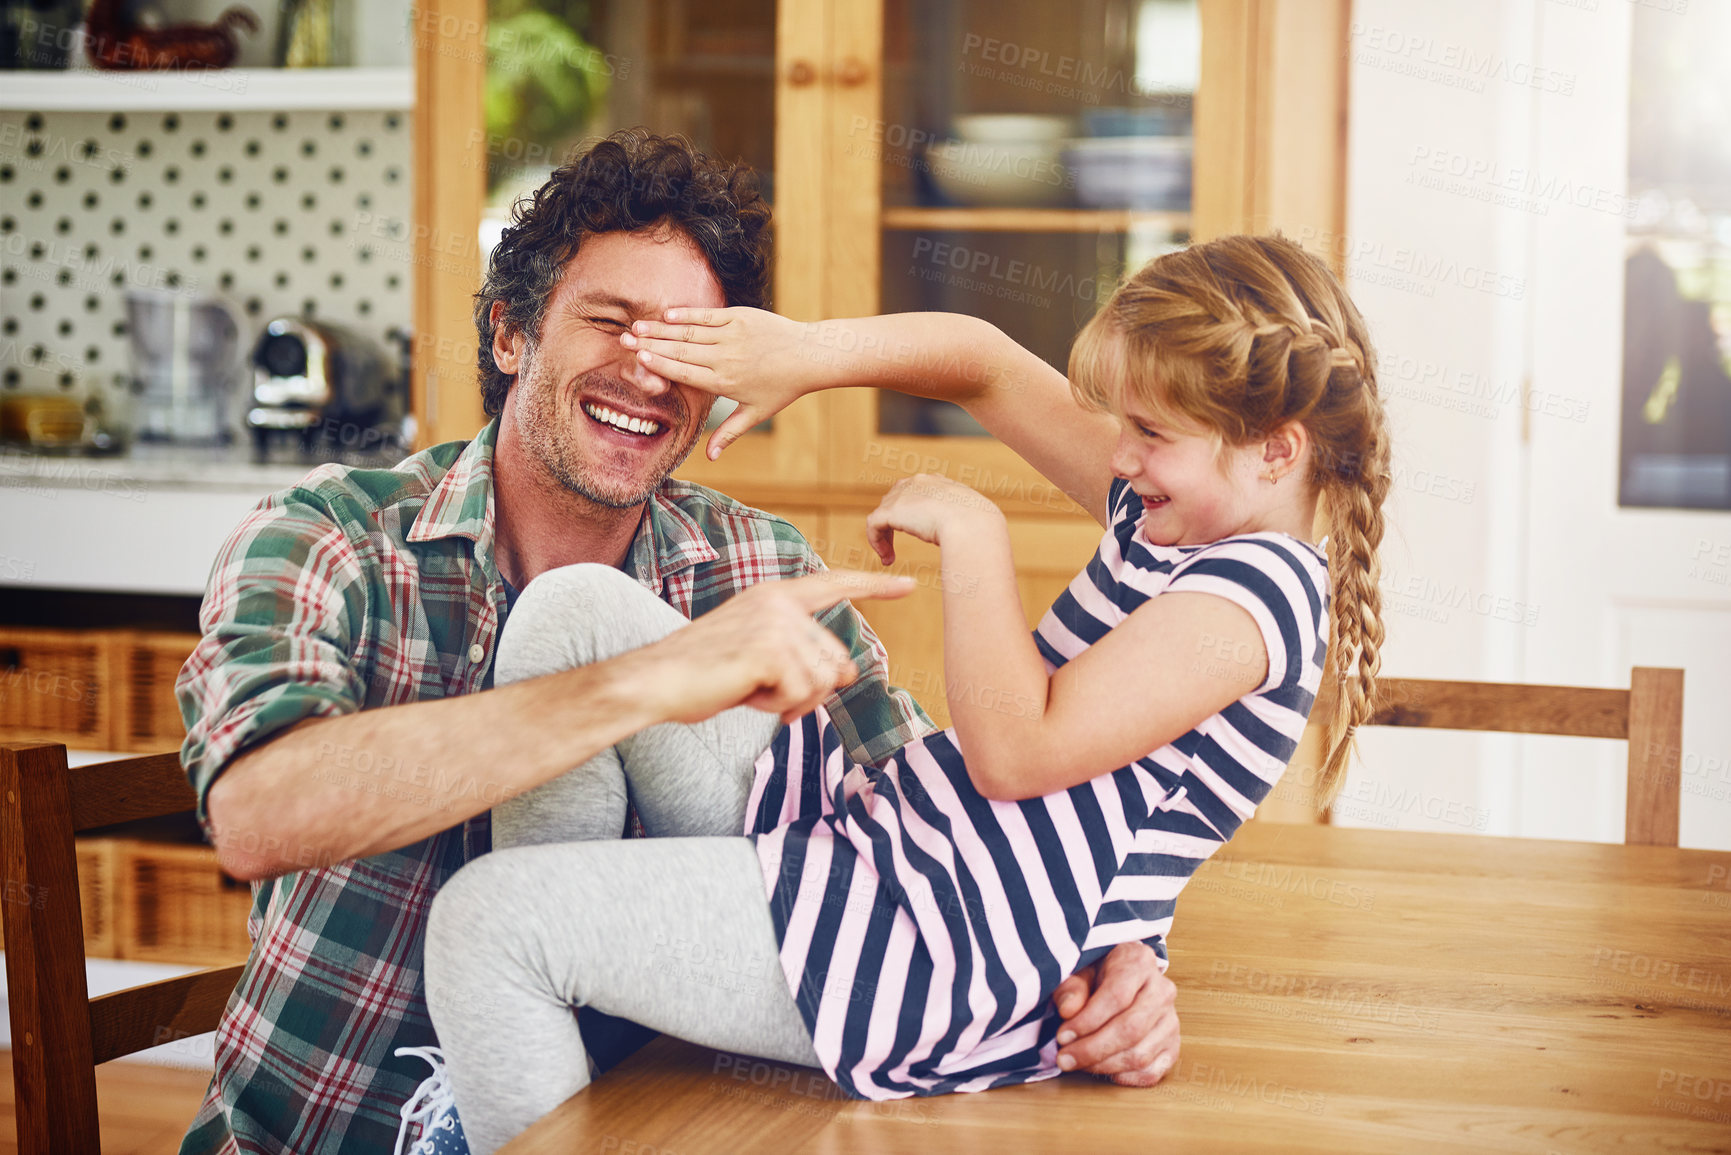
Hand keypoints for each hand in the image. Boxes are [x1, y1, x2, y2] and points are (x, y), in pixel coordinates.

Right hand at [620, 307, 829, 459]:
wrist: (809, 356)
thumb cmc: (782, 388)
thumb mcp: (756, 414)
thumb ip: (728, 433)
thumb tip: (709, 458)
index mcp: (724, 382)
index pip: (685, 373)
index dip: (660, 365)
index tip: (638, 359)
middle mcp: (725, 358)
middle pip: (680, 352)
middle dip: (650, 345)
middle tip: (624, 341)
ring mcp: (732, 336)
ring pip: (690, 333)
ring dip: (661, 329)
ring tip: (637, 326)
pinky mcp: (740, 318)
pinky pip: (708, 316)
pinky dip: (687, 314)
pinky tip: (667, 314)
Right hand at [633, 569, 913, 724]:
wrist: (655, 680)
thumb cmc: (701, 673)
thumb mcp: (757, 655)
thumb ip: (797, 654)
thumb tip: (844, 674)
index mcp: (774, 596)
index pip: (834, 584)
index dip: (874, 586)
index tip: (909, 583)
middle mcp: (779, 603)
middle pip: (836, 661)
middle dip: (810, 690)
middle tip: (766, 691)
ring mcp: (776, 624)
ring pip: (821, 682)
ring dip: (790, 700)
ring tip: (750, 688)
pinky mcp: (771, 650)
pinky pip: (801, 694)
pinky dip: (776, 707)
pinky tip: (745, 693)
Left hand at [864, 473, 1003, 566]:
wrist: (972, 525)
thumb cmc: (979, 527)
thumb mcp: (971, 518)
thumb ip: (961, 522)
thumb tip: (969, 534)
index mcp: (938, 482)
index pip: (915, 490)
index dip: (910, 512)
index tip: (915, 530)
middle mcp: (918, 482)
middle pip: (894, 500)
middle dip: (893, 522)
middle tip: (895, 545)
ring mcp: (903, 495)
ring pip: (883, 515)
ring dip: (884, 537)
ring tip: (890, 557)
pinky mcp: (891, 511)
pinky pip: (874, 526)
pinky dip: (877, 542)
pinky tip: (887, 558)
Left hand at [1051, 942, 1179, 1085]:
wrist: (1124, 977)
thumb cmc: (1098, 974)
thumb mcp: (1080, 970)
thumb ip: (1071, 987)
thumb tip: (1067, 1010)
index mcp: (1140, 962)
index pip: (1117, 996)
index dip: (1087, 1021)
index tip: (1062, 1036)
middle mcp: (1162, 990)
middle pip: (1131, 1029)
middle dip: (1093, 1049)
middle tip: (1064, 1058)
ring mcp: (1171, 1020)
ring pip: (1140, 1054)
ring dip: (1103, 1065)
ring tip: (1077, 1063)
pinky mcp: (1172, 1046)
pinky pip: (1152, 1072)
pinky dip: (1124, 1077)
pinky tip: (1101, 1070)